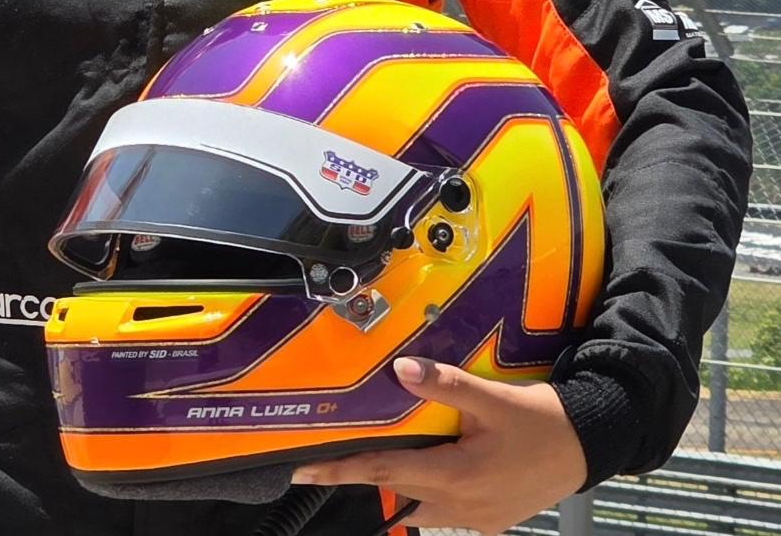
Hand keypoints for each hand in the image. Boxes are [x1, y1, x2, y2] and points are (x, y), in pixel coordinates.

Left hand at [290, 357, 587, 535]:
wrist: (588, 446)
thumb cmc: (540, 421)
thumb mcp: (492, 397)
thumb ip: (444, 384)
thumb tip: (400, 371)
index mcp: (456, 475)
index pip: (384, 471)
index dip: (341, 470)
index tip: (304, 471)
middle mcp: (461, 505)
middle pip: (397, 490)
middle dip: (365, 475)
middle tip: (331, 461)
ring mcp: (476, 518)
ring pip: (420, 505)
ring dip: (399, 483)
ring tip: (378, 460)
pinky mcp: (490, 520)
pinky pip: (445, 511)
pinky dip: (428, 492)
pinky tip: (430, 469)